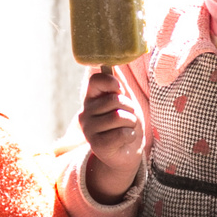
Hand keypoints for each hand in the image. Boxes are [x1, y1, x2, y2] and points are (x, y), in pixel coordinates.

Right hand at [79, 68, 145, 203]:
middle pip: (116, 100)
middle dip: (130, 109)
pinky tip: (124, 140)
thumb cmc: (125, 124)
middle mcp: (85, 112)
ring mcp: (89, 129)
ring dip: (131, 124)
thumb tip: (113, 62)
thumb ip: (117, 86)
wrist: (125, 153)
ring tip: (127, 129)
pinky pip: (122, 133)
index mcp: (91, 98)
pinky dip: (130, 136)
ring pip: (120, 117)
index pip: (96, 80)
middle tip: (128, 118)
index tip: (119, 91)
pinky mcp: (97, 145)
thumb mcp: (124, 102)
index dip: (112, 83)